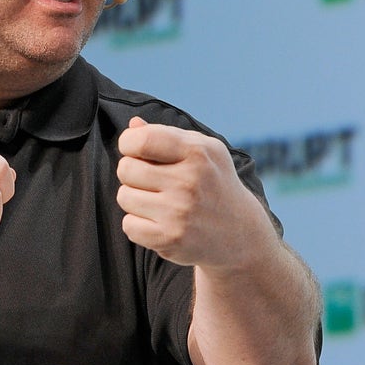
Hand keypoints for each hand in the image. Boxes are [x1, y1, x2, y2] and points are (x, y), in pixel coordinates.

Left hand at [116, 117, 269, 267]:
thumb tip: (133, 125)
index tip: (136, 151)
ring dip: (135, 199)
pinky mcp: (170, 239)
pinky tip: (159, 222)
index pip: (140, 140)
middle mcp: (189, 181)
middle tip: (152, 181)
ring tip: (158, 202)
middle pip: (126, 169)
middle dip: (132, 173)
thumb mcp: (203, 151)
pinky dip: (138, 225)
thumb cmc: (213, 183)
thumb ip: (166, 135)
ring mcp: (180, 212)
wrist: (240, 233)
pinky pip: (128, 225)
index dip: (128, 143)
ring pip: (124, 197)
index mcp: (197, 152)